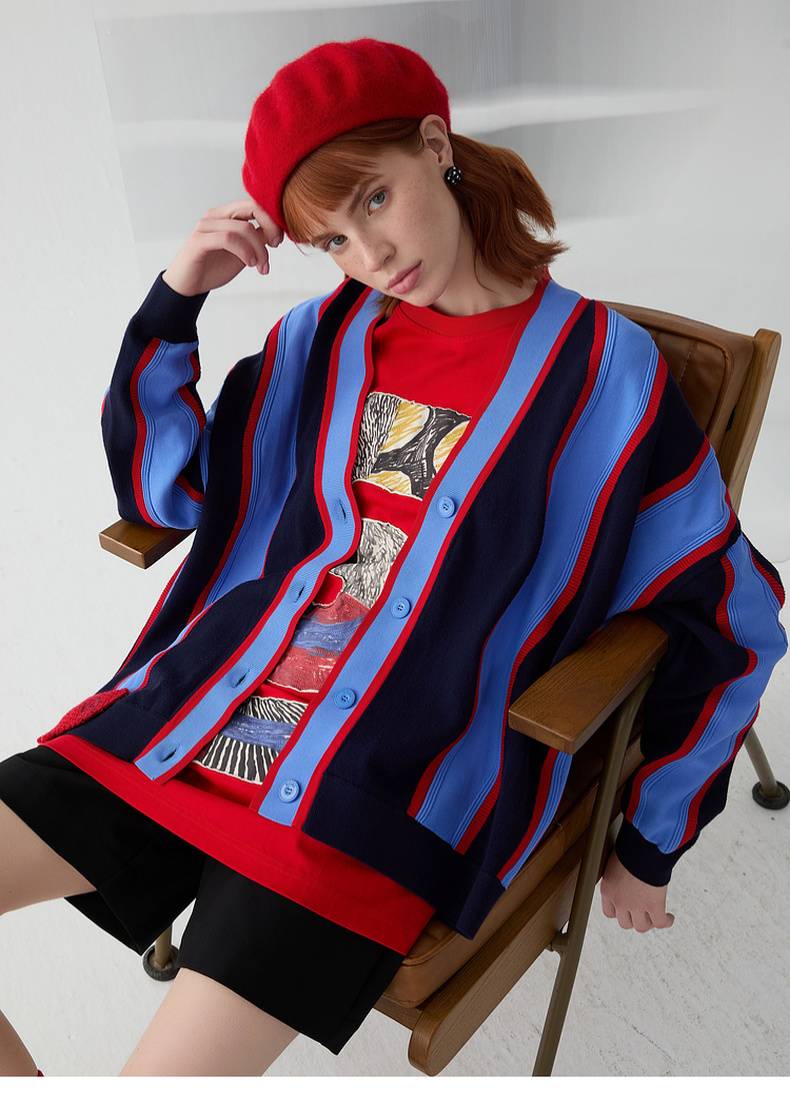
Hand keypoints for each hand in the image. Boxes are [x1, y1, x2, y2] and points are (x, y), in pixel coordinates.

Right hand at [162, 200, 283, 296]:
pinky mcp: (199, 240)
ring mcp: (206, 226)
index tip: (278, 241)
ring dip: (259, 249)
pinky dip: (244, 251)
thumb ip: (256, 241)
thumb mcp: (243, 253)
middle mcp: (216, 216)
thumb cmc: (214, 268)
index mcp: (226, 215)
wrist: (188, 286)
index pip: (254, 204)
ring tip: (261, 266)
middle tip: (275, 246)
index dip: (272, 220)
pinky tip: (250, 263)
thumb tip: (276, 233)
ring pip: (243, 228)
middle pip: (251, 207)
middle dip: (270, 226)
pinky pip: (228, 239)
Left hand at [600, 851, 674, 931]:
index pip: (609, 912)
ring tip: (656, 915)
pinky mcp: (654, 905)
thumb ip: (619, 875)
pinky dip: (666, 921)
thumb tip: (626, 876)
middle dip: (634, 918)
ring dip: (649, 922)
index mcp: (607, 889)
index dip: (620, 912)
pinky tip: (669, 917)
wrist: (643, 844)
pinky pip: (660, 922)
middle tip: (644, 912)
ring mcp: (636, 905)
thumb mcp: (617, 862)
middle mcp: (619, 900)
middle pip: (625, 923)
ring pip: (641, 926)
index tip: (627, 908)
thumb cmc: (630, 846)